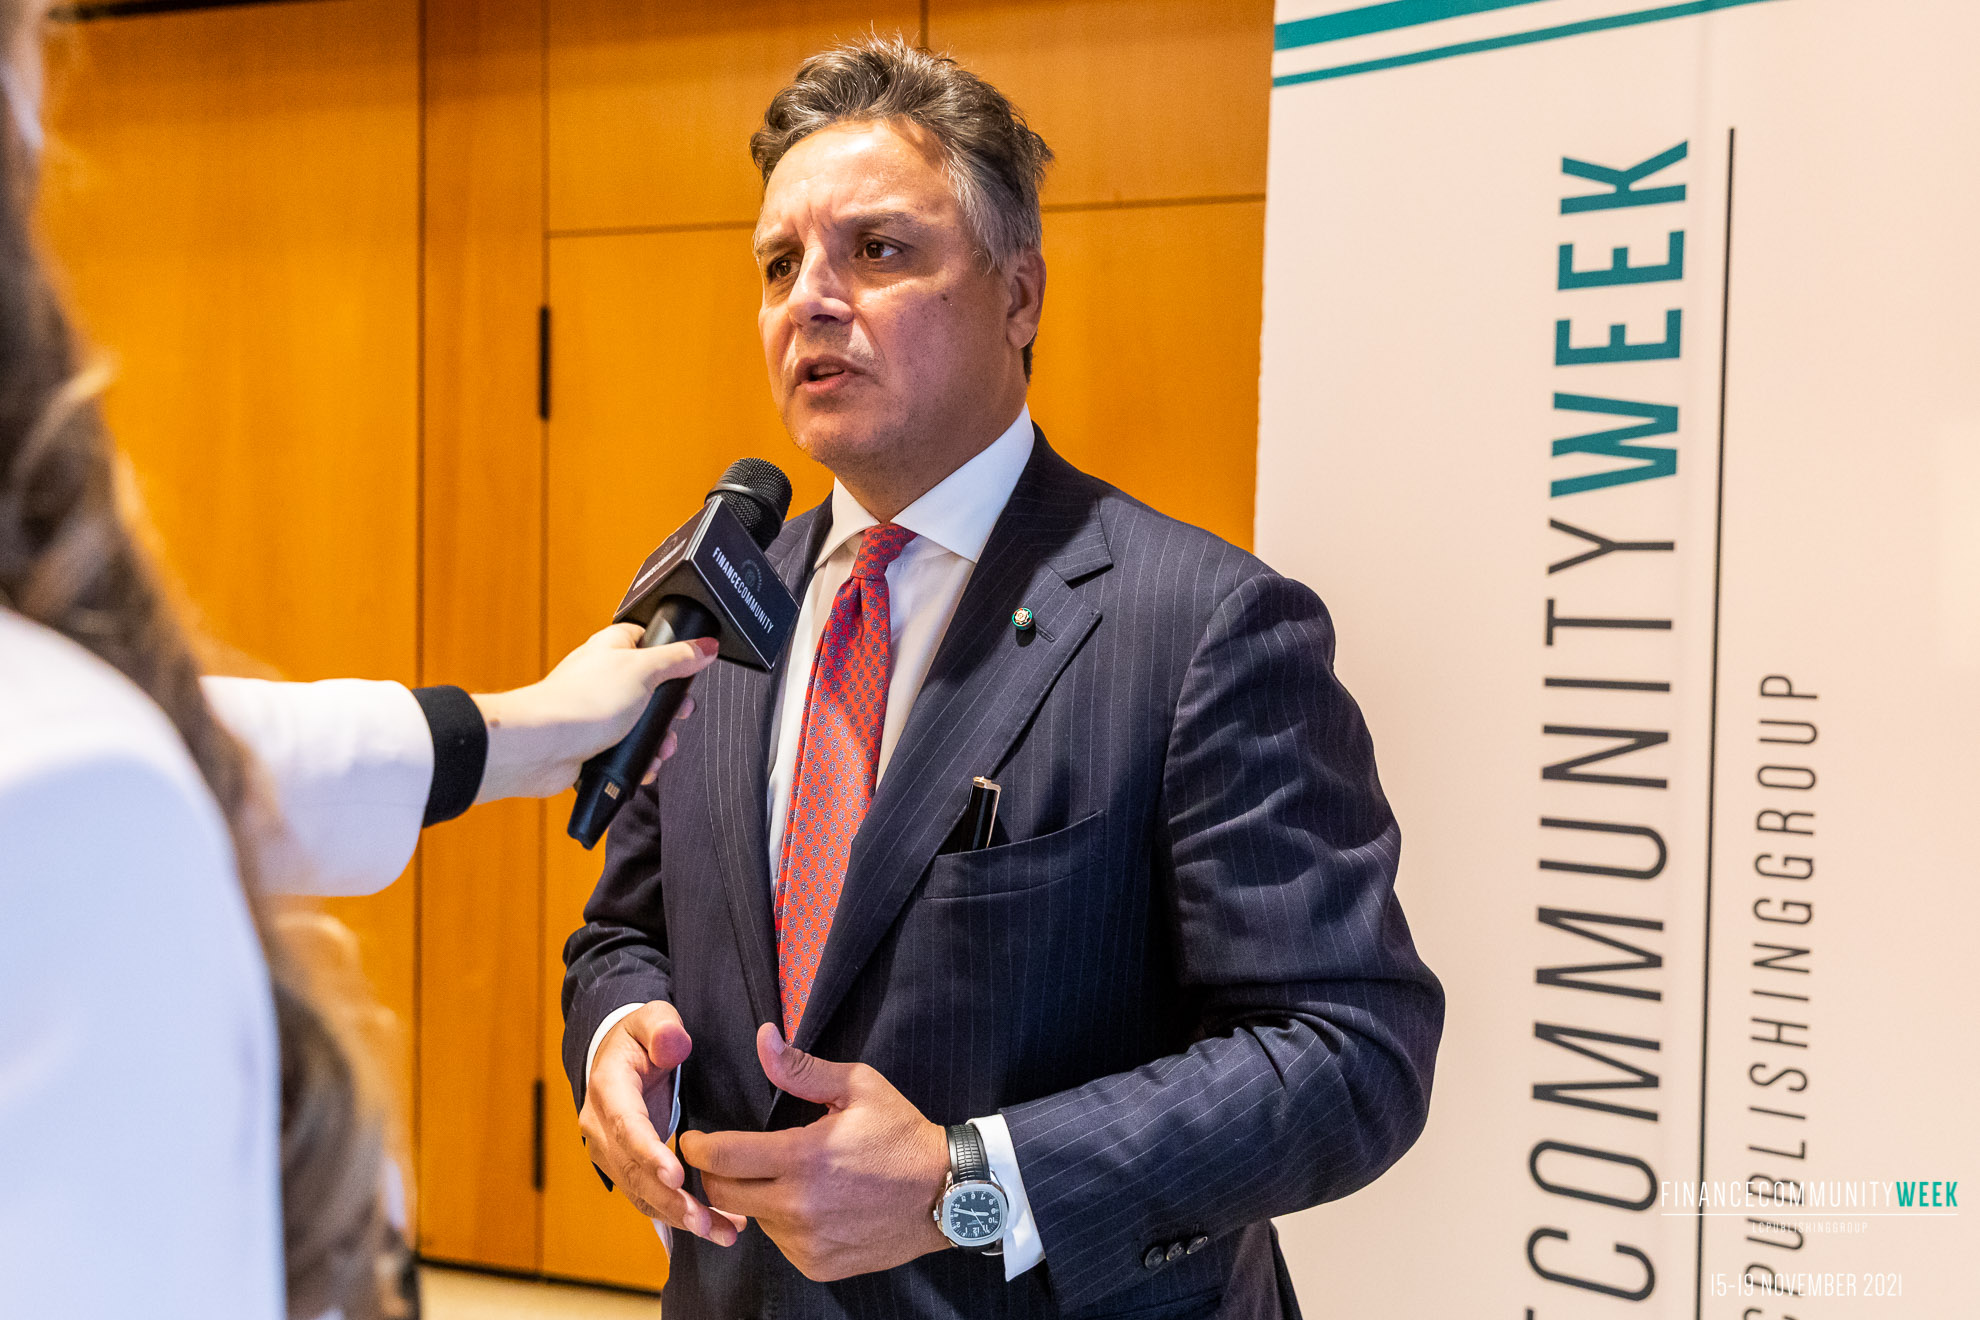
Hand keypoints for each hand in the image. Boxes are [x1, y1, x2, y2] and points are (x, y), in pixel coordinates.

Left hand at [471, 623, 717, 802]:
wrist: (543, 746)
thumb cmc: (583, 701)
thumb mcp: (645, 671)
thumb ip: (679, 658)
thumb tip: (707, 646)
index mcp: (611, 648)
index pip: (646, 639)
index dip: (671, 653)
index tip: (689, 670)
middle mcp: (602, 677)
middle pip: (649, 687)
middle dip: (669, 708)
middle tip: (679, 715)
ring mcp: (596, 711)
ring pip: (639, 723)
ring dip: (658, 739)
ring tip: (664, 748)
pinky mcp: (592, 742)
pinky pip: (625, 749)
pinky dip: (640, 759)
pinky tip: (646, 765)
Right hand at [579, 1001, 744, 1246]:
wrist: (615, 1055)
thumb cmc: (640, 1035)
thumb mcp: (652, 1017)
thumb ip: (663, 1027)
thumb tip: (673, 1042)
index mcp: (608, 1089)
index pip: (627, 1126)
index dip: (650, 1154)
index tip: (677, 1176)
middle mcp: (600, 1128)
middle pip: (633, 1172)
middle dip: (670, 1200)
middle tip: (706, 1220)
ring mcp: (609, 1152)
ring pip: (640, 1193)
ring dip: (678, 1216)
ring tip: (720, 1231)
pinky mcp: (624, 1167)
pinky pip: (648, 1197)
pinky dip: (677, 1215)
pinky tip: (714, 1227)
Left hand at [679, 1024, 950, 1280]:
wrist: (947, 1194)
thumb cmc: (901, 1135)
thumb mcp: (858, 1088)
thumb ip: (801, 1068)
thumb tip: (763, 1038)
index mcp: (803, 1157)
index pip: (721, 1157)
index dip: (697, 1147)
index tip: (693, 1140)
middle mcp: (799, 1206)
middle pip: (723, 1194)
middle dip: (715, 1173)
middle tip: (730, 1157)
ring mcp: (807, 1241)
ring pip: (752, 1218)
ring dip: (755, 1197)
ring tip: (784, 1177)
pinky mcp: (817, 1264)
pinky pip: (778, 1242)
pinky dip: (782, 1223)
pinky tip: (808, 1203)